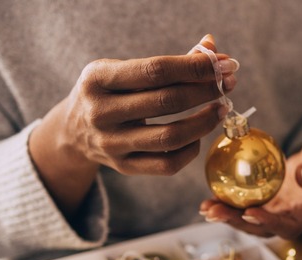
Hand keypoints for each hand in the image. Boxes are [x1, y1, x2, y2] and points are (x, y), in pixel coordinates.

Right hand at [30, 34, 237, 216]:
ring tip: (221, 109)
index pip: (156, 70)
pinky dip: (191, 149)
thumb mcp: (126, 70)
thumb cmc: (110, 92)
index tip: (223, 65)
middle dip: (206, 91)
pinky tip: (199, 135)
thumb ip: (169, 63)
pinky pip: (167, 165)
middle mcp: (101, 112)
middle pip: (167, 101)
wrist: (73, 131)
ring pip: (170, 137)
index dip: (195, 67)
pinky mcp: (123, 167)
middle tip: (228, 84)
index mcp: (98, 78)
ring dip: (205, 122)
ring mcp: (111, 143)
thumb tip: (213, 50)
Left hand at [200, 135, 301, 238]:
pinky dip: (227, 204)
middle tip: (215, 213)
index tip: (250, 213)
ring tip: (205, 208)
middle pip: (260, 227)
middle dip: (236, 223)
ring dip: (226, 216)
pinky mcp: (265, 205)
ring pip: (248, 220)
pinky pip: (244, 207)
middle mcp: (288, 218)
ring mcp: (275, 213)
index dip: (268, 222)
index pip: (287, 226)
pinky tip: (209, 198)